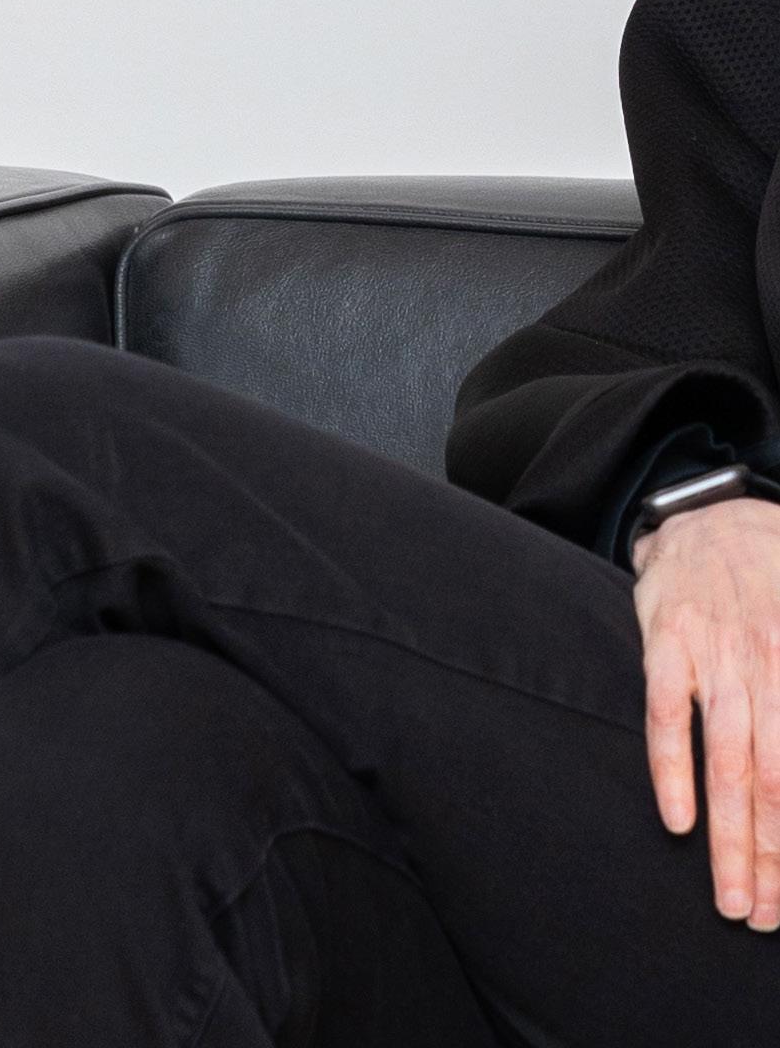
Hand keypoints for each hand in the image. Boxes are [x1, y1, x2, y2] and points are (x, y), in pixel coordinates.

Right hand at [633, 495, 779, 926]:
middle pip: (774, 785)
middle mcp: (768, 668)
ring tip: (730, 898)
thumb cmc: (777, 583)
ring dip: (730, 839)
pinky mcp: (665, 640)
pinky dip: (672, 768)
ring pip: (728, 764)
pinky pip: (667, 715)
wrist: (712, 515)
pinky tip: (678, 820)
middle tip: (764, 919)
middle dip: (771, 860)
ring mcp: (714, 656)